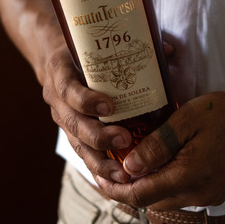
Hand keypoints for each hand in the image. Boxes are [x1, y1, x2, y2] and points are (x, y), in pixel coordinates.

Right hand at [41, 48, 132, 182]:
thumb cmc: (84, 49)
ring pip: (77, 145)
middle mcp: (58, 100)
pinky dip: (99, 169)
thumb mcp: (97, 42)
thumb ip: (133, 43)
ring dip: (99, 161)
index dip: (86, 100)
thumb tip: (167, 50)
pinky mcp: (72, 135)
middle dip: (98, 136)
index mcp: (61, 73)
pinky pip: (83, 155)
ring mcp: (63, 120)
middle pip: (73, 124)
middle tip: (124, 139)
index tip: (108, 105)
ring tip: (122, 173)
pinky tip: (117, 182)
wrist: (57, 59)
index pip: (68, 89)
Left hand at [94, 91, 224, 210]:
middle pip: (149, 201)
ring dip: (144, 187)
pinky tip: (157, 164)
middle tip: (108, 168)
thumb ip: (157, 144)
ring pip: (164, 199)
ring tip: (129, 164)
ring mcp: (208, 196)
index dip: (114, 188)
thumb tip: (129, 168)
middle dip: (125, 188)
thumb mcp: (187, 119)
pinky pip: (180, 194)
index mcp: (188, 177)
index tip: (98, 175)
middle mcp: (197, 194)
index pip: (139, 195)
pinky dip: (163, 183)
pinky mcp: (215, 192)